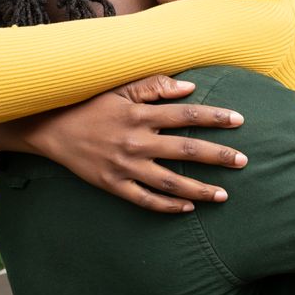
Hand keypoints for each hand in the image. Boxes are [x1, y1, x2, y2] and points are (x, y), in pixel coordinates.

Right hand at [12, 74, 246, 213]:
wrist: (50, 129)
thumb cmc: (89, 104)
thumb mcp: (118, 88)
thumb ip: (154, 86)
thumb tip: (189, 89)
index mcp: (140, 115)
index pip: (186, 115)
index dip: (215, 118)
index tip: (240, 121)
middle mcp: (136, 142)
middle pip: (186, 150)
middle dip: (218, 156)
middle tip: (243, 161)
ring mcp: (125, 166)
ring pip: (170, 182)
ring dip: (199, 189)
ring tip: (224, 194)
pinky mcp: (113, 185)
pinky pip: (145, 200)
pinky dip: (167, 206)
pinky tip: (187, 208)